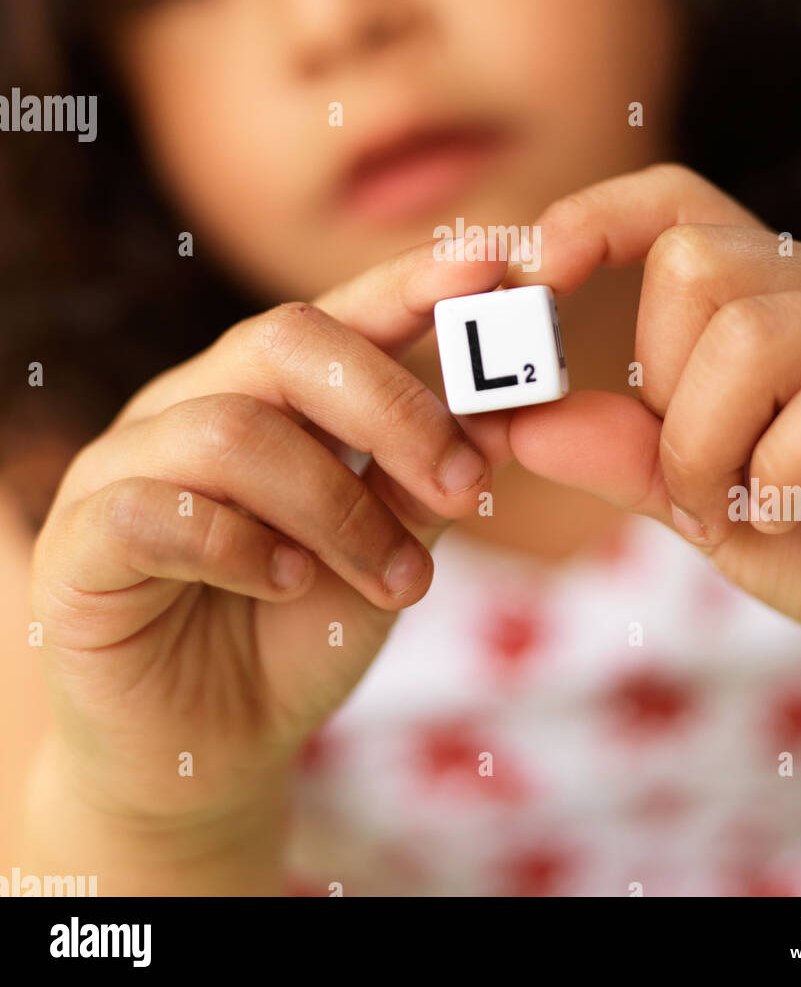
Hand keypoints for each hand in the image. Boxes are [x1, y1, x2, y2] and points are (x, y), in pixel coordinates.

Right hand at [29, 240, 502, 830]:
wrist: (204, 752)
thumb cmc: (298, 634)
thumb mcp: (388, 551)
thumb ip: (431, 482)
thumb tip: (507, 413)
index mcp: (267, 393)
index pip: (342, 312)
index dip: (413, 281)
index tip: (495, 263)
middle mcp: (191, 404)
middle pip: (285, 340)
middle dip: (394, 407)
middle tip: (469, 484)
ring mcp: (125, 465)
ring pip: (233, 430)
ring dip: (339, 509)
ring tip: (399, 582)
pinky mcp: (80, 544)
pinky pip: (156, 510)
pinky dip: (241, 546)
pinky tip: (288, 585)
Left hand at [494, 164, 800, 714]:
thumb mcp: (705, 500)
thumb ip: (621, 455)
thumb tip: (515, 420)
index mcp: (776, 289)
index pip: (677, 201)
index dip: (596, 219)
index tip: (532, 273)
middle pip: (695, 265)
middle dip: (661, 390)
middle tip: (695, 480)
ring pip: (754, 336)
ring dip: (713, 447)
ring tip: (743, 507)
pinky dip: (788, 477)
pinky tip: (799, 512)